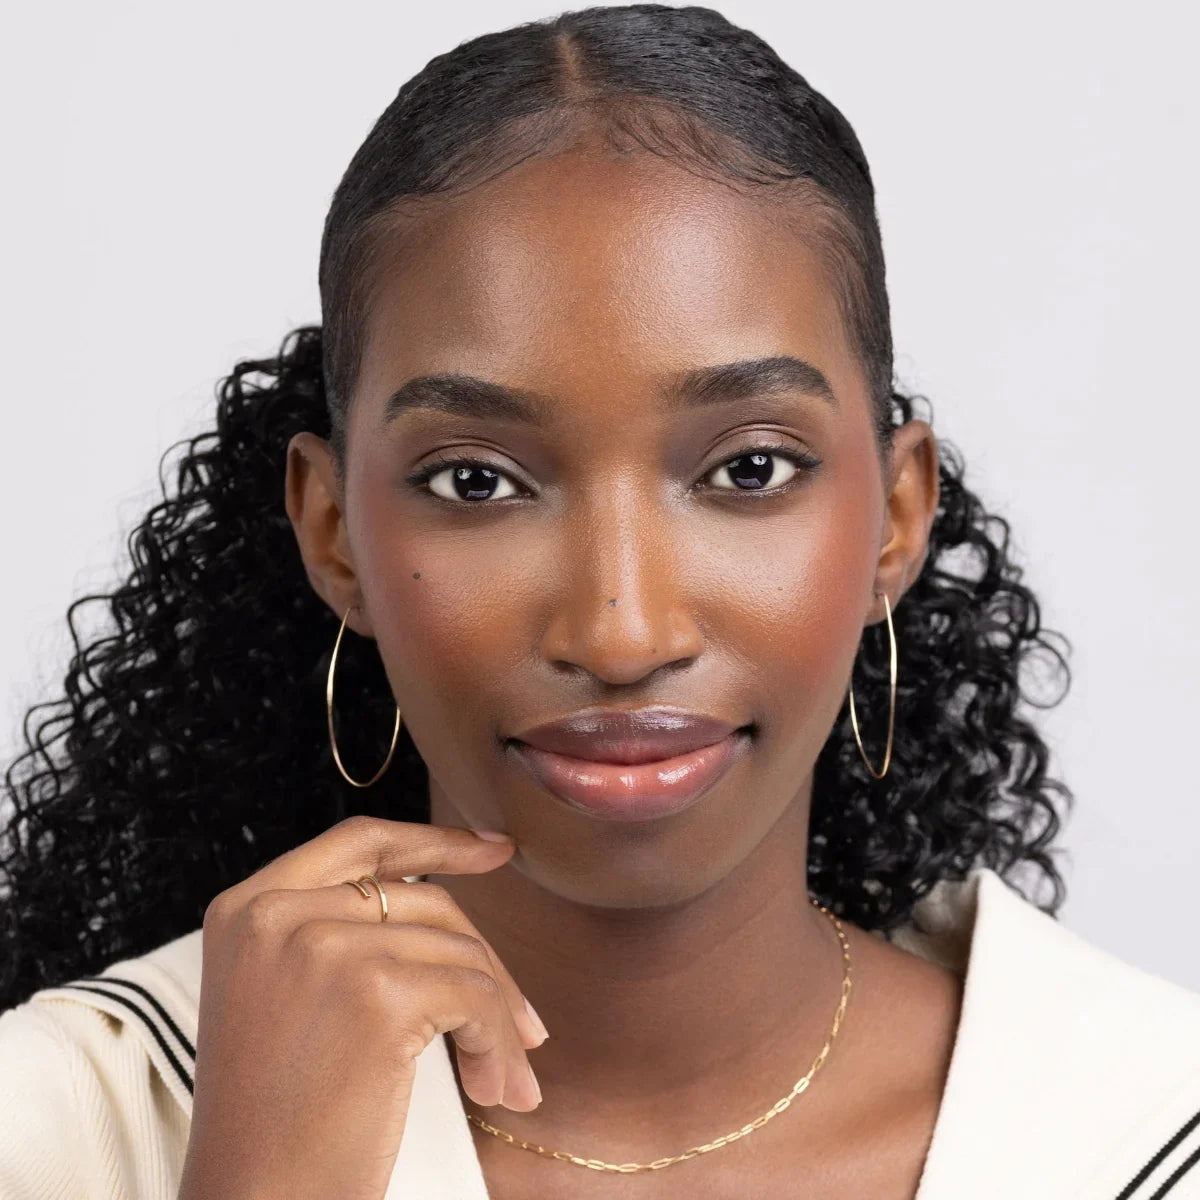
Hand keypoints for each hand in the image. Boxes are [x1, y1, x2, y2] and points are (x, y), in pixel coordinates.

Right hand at [176, 815, 545, 1199]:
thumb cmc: (275, 1123)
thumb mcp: (283, 997)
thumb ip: (338, 935)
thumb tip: (444, 893)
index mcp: (249, 908)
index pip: (360, 842)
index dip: (436, 841)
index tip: (495, 849)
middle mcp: (279, 914)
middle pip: (424, 899)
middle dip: (484, 959)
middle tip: (525, 1024)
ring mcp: (327, 947)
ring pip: (458, 953)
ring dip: (498, 1020)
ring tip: (502, 1079)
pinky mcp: (377, 994)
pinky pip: (476, 996)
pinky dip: (499, 1042)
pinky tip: (494, 1087)